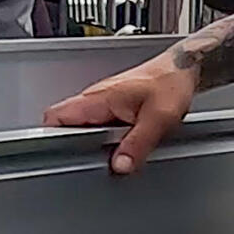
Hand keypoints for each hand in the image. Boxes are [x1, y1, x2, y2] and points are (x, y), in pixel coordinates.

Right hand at [43, 50, 198, 175]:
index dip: (50, 138)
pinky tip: (121, 144)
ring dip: (91, 142)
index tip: (60, 156)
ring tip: (110, 153)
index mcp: (98, 98)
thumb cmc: (170, 83)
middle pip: (65, 124)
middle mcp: (96, 97)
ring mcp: (103, 101)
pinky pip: (98, 124)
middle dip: (73, 145)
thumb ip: (137, 144)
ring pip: (82, 125)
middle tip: (90, 159)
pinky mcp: (113, 105)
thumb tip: (119, 165)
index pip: (54, 116)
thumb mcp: (158, 118)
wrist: (183, 68)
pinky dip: (104, 137)